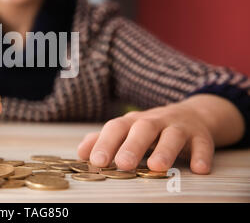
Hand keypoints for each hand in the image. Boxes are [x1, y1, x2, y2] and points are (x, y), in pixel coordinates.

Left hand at [77, 102, 215, 173]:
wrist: (191, 115)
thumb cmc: (150, 128)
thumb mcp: (127, 130)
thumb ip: (103, 140)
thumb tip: (80, 153)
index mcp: (133, 122)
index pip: (116, 128)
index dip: (105, 143)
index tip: (96, 161)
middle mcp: (154, 121)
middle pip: (143, 129)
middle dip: (132, 145)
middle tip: (123, 164)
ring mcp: (179, 127)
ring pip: (172, 134)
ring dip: (165, 150)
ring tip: (157, 167)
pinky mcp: (201, 135)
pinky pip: (203, 144)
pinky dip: (202, 155)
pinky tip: (199, 169)